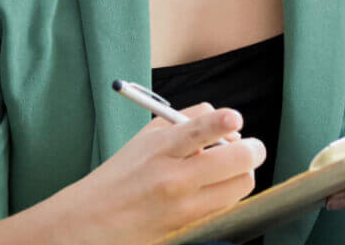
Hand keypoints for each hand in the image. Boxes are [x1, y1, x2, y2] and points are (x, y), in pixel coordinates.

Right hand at [42, 103, 264, 244]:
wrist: (92, 221)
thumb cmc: (125, 173)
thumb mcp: (147, 137)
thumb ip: (188, 119)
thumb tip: (230, 122)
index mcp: (160, 150)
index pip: (198, 131)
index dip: (223, 122)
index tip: (234, 118)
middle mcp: (174, 179)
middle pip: (238, 160)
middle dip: (252, 149)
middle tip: (248, 147)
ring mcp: (184, 207)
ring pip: (241, 184)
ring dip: (242, 172)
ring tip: (227, 168)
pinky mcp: (190, 227)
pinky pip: (228, 206)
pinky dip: (229, 194)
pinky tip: (213, 189)